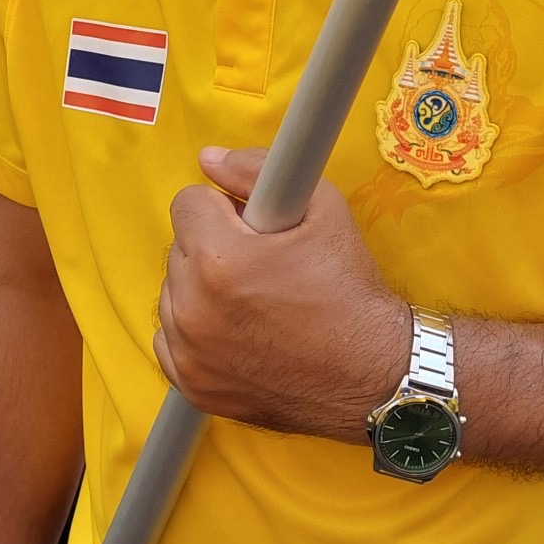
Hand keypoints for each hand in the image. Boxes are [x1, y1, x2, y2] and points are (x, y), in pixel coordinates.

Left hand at [155, 147, 408, 442]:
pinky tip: (241, 332)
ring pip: (173, 293)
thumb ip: (257, 171)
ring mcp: (189, 354)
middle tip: (262, 264)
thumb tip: (209, 158)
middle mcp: (194, 310)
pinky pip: (171, 338)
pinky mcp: (192, 385)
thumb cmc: (350, 290)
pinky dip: (196, 332)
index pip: (187, 203)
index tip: (254, 226)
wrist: (373, 374)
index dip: (225, 207)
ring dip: (202, 289)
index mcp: (219, 261)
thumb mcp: (323, 208)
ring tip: (254, 300)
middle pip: (180, 248)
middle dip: (214, 245)